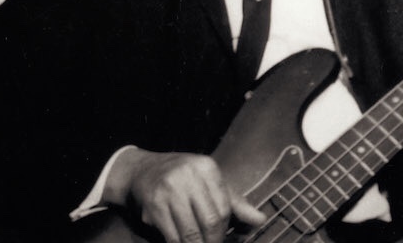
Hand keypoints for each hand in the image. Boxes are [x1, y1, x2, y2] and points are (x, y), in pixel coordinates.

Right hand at [103, 148, 265, 242]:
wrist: (143, 170)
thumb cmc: (183, 178)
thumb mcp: (210, 182)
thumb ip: (235, 202)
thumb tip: (260, 220)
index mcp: (206, 167)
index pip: (224, 208)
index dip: (226, 230)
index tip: (224, 240)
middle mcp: (188, 175)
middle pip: (210, 221)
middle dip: (213, 242)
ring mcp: (169, 190)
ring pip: (191, 233)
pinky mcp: (153, 205)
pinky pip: (172, 236)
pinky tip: (182, 242)